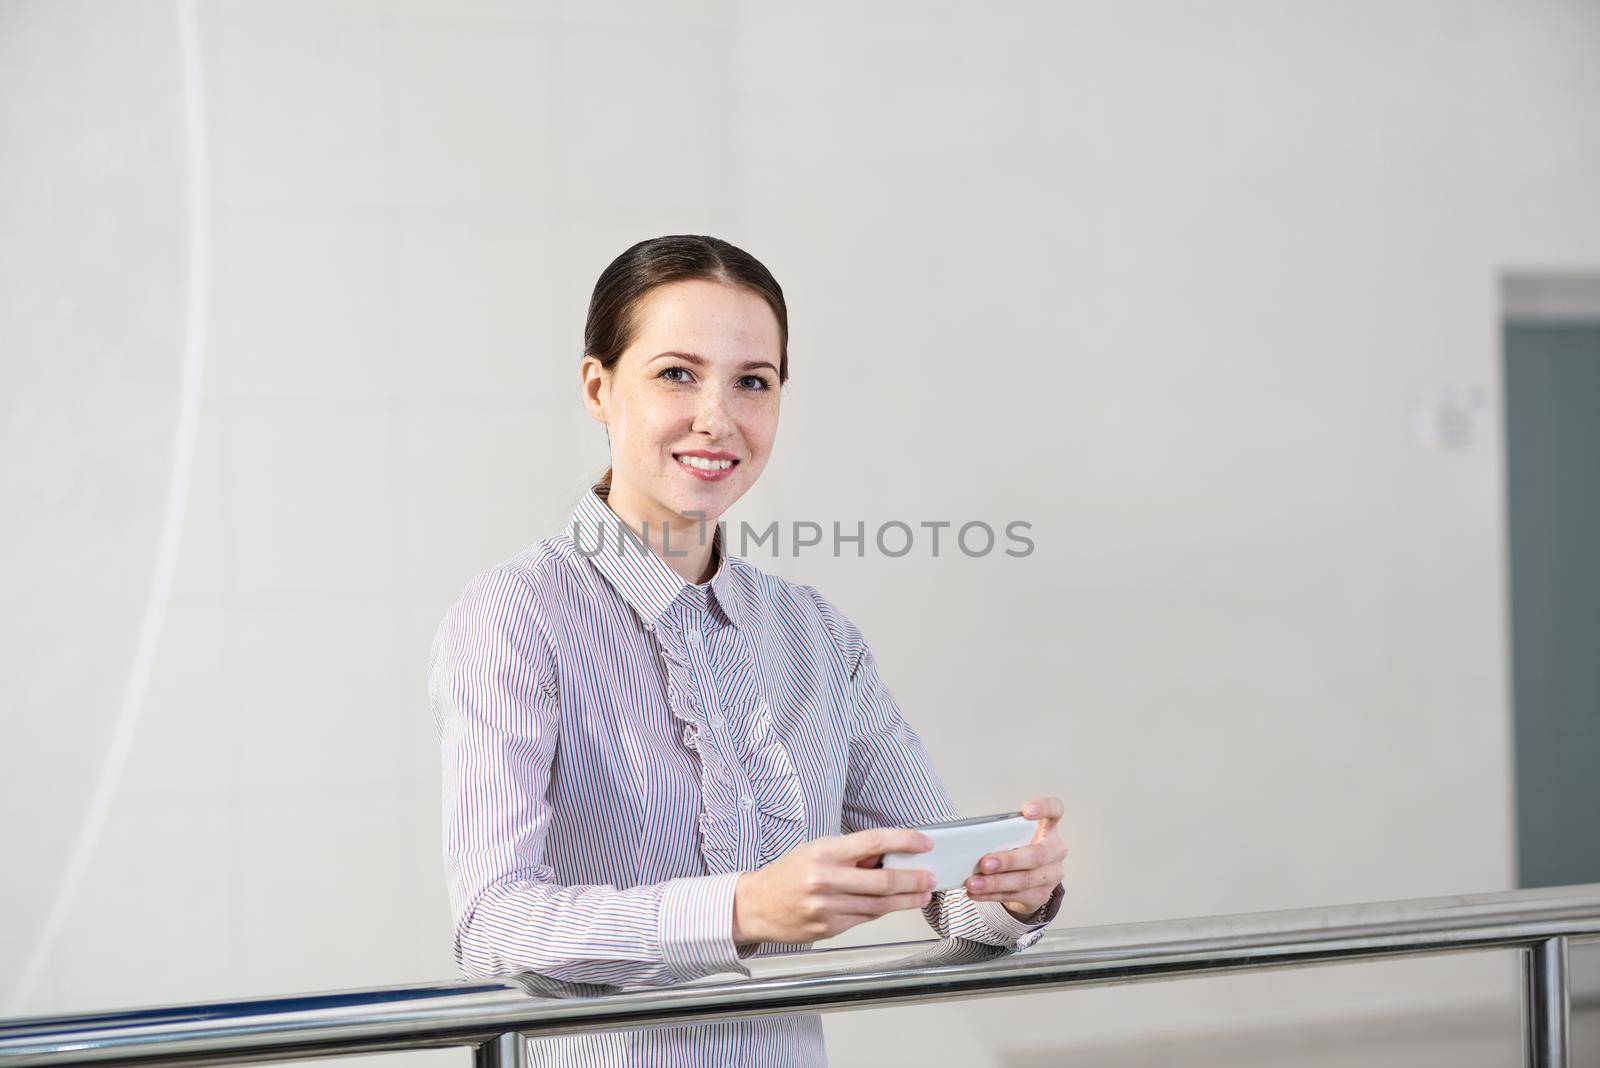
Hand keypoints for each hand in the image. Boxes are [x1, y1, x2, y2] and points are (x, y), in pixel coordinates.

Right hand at [733, 827, 937, 944]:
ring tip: (921, 894)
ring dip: (906, 900)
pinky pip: (864, 919)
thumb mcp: (817, 850)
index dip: (904, 841)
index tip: (924, 842)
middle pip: (883, 880)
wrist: (756, 906)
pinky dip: (882, 912)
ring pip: (879, 905)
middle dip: (914, 879)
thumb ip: (852, 853)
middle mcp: (826, 880)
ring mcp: (827, 907)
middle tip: (930, 877)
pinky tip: (894, 906)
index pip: (873, 842)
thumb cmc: (788, 874)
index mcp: (824, 853)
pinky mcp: (828, 928)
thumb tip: (889, 852)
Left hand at [963, 795, 1066, 920]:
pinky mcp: (1041, 895)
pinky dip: (993, 895)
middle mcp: (1055, 851)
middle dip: (1008, 860)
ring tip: (973, 883)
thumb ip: (1001, 835)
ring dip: (996, 883)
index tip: (1026, 811)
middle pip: (1037, 855)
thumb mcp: (1013, 837)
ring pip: (1025, 880)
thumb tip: (972, 841)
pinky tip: (977, 893)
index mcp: (1048, 828)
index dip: (1043, 808)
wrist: (1029, 880)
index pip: (1055, 810)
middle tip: (984, 863)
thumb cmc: (1017, 848)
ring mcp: (1051, 875)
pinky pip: (1016, 896)